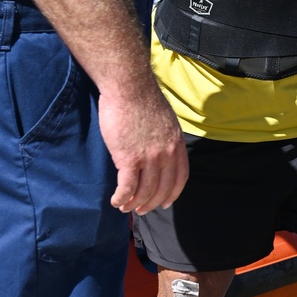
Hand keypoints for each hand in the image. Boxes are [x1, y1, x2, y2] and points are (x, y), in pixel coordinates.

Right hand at [98, 80, 189, 214]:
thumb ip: (165, 138)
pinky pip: (127, 188)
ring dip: (134, 203)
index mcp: (177, 144)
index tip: (164, 203)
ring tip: (125, 207)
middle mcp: (166, 154)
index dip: (172, 194)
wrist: (129, 86)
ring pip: (144, 191)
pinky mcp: (129, 159)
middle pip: (162, 189)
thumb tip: (159, 150)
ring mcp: (149, 158)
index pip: (180, 178)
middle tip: (141, 210)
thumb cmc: (141, 99)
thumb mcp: (165, 120)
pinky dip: (121, 198)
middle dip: (151, 203)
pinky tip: (116, 201)